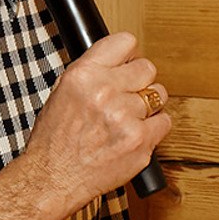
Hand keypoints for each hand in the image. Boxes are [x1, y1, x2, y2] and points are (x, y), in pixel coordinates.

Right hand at [20, 32, 172, 214]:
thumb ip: (93, 72)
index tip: (130, 64)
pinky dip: (154, 129)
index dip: (130, 55)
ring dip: (147, 106)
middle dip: (140, 82)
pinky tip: (135, 134)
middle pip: (148, 68)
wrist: (54, 177)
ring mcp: (124, 117)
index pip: (125, 42)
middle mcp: (104, 92)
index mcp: (83, 75)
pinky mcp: (140, 140)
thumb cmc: (56, 139)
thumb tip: (123, 59)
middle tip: (128, 97)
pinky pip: (165, 122)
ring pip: (159, 95)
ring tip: (127, 119)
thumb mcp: (62, 92)